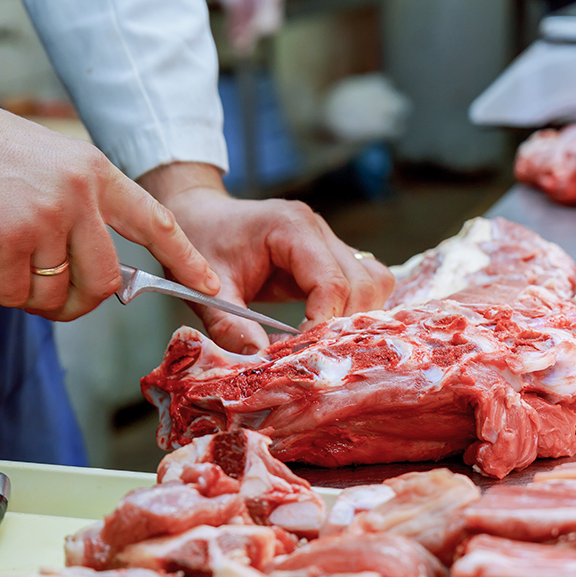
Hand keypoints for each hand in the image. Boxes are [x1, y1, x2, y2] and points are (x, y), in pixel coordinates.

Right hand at [0, 59, 219, 320]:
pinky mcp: (9, 240)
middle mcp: (79, 194)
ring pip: (55, 295)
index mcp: (95, 172)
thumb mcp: (47, 164)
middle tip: (41, 290)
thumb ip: (78, 211)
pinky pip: (12, 295)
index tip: (210, 287)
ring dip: (22, 291)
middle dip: (77, 301)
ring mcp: (47, 217)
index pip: (155, 221)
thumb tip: (92, 274)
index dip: (185, 259)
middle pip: (105, 282)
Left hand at [138, 162, 394, 352]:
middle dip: (345, 325)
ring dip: (358, 319)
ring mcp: (331, 242)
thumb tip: (259, 360)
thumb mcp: (207, 289)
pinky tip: (330, 332)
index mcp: (292, 227)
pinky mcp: (333, 257)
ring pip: (374, 282)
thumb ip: (229, 325)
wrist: (200, 216)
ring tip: (326, 345)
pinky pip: (365, 284)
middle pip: (364, 283)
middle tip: (316, 356)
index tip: (303, 354)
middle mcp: (320, 231)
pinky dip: (355, 311)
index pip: (331, 281)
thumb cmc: (200, 243)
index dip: (323, 324)